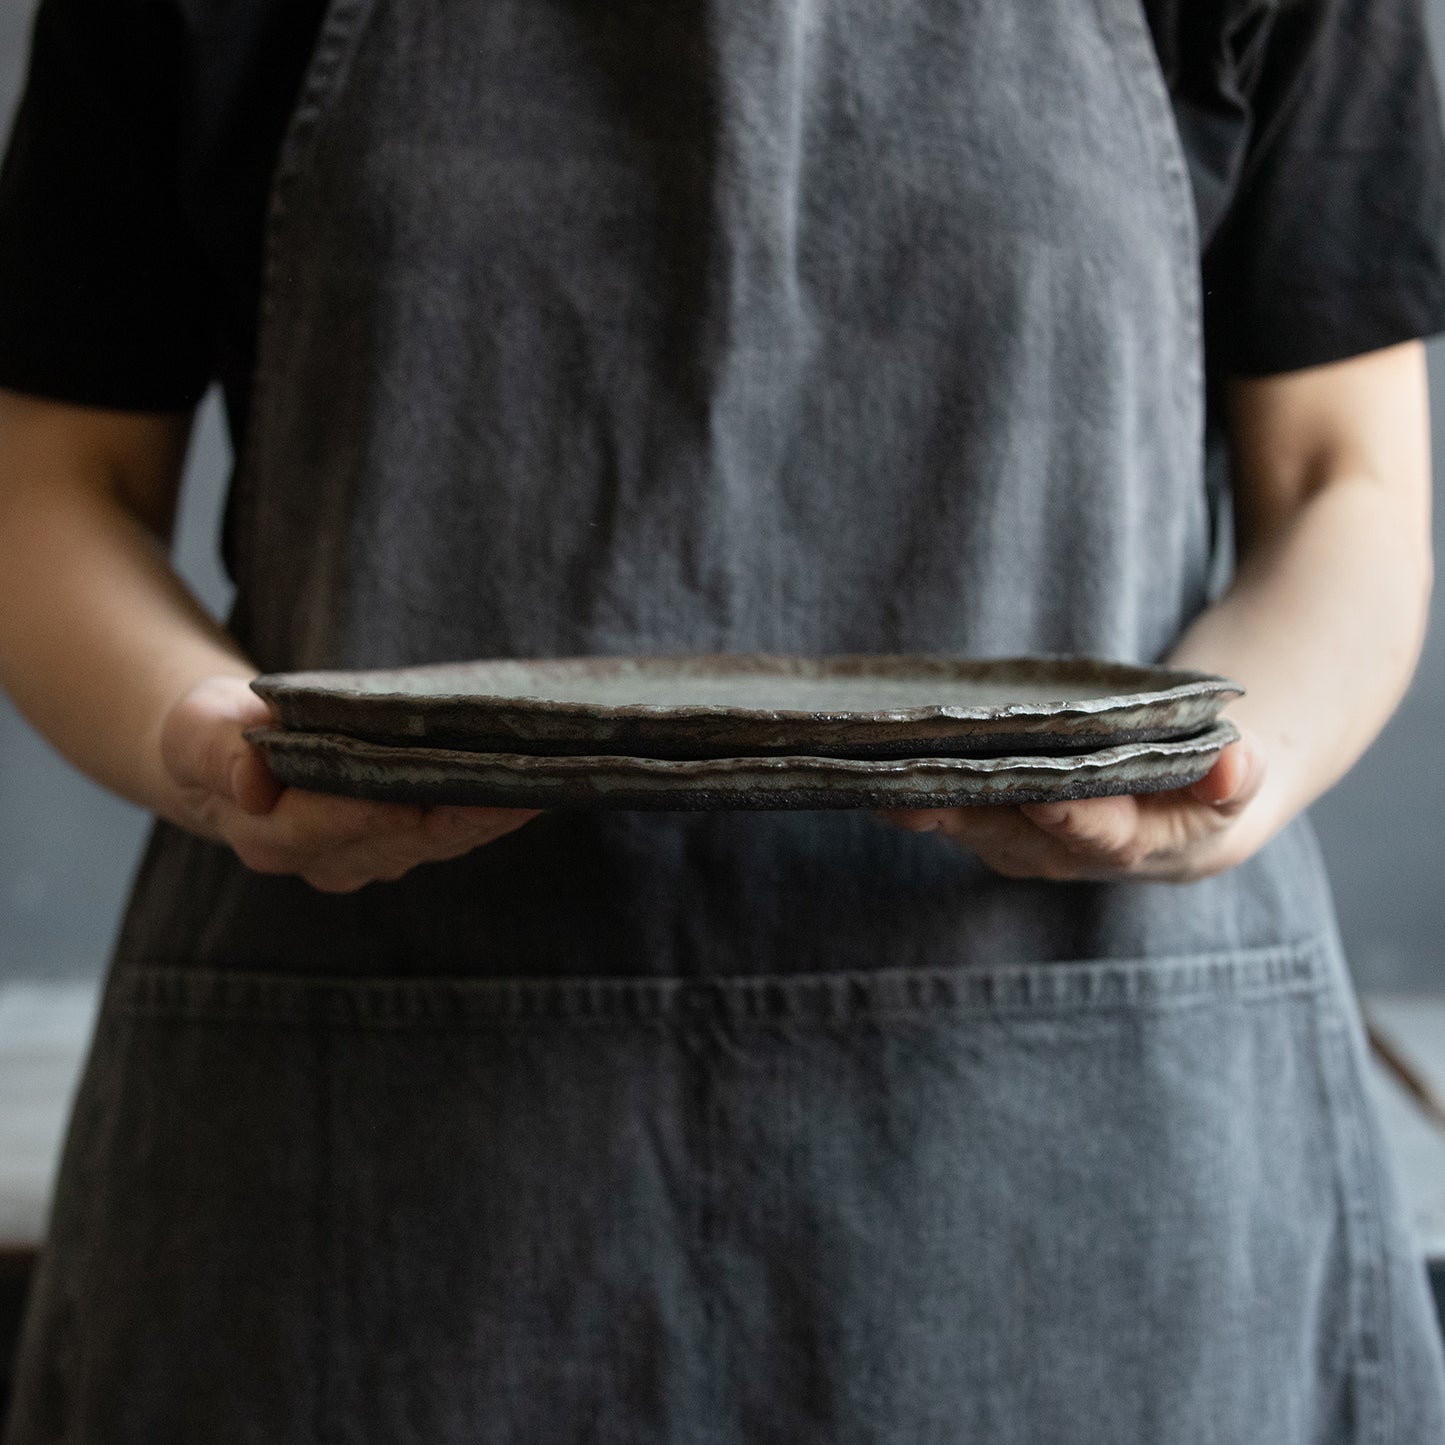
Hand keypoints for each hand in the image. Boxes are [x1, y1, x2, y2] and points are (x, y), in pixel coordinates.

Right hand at [158, 676, 540, 892]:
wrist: (233, 762)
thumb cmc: (217, 735)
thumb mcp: (198, 730)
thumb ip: (217, 751)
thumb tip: (253, 779)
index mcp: (274, 837)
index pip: (342, 821)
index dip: (391, 801)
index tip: (443, 774)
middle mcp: (333, 862)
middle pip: (414, 834)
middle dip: (473, 806)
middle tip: (532, 774)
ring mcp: (374, 859)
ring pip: (446, 838)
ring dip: (499, 812)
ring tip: (552, 776)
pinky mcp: (406, 843)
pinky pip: (458, 829)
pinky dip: (496, 808)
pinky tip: (538, 782)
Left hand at [876, 725, 1271, 882]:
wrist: (1180, 802)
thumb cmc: (1205, 786)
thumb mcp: (1235, 781)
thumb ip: (1235, 777)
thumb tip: (1236, 759)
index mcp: (1126, 844)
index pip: (1094, 836)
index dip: (1069, 817)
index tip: (1043, 793)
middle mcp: (1058, 852)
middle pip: (1006, 830)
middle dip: (963, 803)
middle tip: (917, 776)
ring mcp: (1013, 837)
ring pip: (963, 818)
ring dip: (920, 794)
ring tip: (876, 762)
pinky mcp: (983, 814)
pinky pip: (941, 799)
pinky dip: (908, 780)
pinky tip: (867, 755)